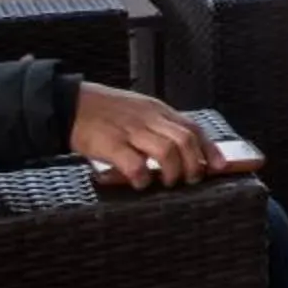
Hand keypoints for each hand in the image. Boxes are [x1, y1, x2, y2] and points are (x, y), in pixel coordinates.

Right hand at [70, 82, 213, 189]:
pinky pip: (135, 163)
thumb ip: (158, 126)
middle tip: (190, 179)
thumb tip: (181, 150)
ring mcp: (130, 130)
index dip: (209, 148)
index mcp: (156, 110)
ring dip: (172, 172)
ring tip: (166, 183)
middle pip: (185, 141)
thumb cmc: (103, 111)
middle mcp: (147, 118)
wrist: (68, 104)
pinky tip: (140, 184)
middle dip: (194, 164)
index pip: (192, 127)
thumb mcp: (138, 110)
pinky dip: (143, 177)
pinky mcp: (110, 143)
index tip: (219, 166)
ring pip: (167, 151)